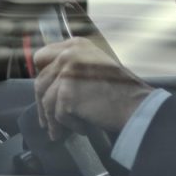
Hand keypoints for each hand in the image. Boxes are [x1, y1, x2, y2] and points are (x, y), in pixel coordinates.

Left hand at [33, 37, 152, 140]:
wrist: (134, 104)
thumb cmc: (119, 89)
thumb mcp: (94, 64)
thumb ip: (71, 66)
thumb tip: (47, 83)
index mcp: (75, 44)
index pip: (42, 56)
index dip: (42, 75)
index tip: (43, 91)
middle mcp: (69, 53)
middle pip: (41, 81)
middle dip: (42, 104)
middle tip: (46, 121)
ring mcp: (67, 72)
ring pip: (46, 101)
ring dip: (53, 120)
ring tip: (60, 131)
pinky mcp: (67, 94)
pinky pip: (58, 115)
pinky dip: (69, 125)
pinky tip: (82, 128)